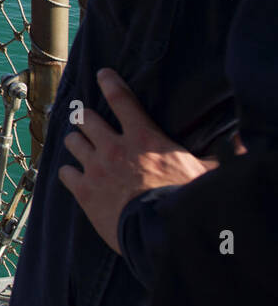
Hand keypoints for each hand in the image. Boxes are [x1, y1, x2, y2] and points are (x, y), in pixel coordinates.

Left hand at [58, 68, 213, 253]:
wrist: (161, 231)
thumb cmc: (185, 200)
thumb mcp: (206, 173)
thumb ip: (220, 155)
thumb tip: (242, 142)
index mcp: (143, 137)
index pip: (122, 99)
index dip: (109, 82)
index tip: (102, 74)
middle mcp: (114, 147)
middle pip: (85, 117)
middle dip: (85, 118)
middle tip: (88, 122)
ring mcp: (95, 168)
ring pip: (71, 141)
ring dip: (76, 142)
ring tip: (80, 146)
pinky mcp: (83, 190)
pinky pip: (64, 172)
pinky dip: (68, 173)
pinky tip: (74, 176)